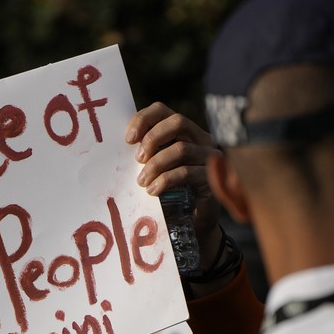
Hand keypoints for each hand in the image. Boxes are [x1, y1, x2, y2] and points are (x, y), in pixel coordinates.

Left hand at [126, 102, 223, 270]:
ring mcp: (209, 158)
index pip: (163, 111)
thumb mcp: (157, 168)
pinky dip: (165, 180)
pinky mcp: (211, 178)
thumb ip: (145, 153)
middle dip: (153, 138)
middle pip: (178, 122)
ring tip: (142, 181)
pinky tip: (153, 191)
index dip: (144, 119)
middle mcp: (201, 139)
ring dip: (156, 164)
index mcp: (184, 131)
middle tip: (137, 159)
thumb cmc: (171, 192)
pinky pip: (187, 172)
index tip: (128, 139)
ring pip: (181, 149)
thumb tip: (121, 144)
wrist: (194, 222)